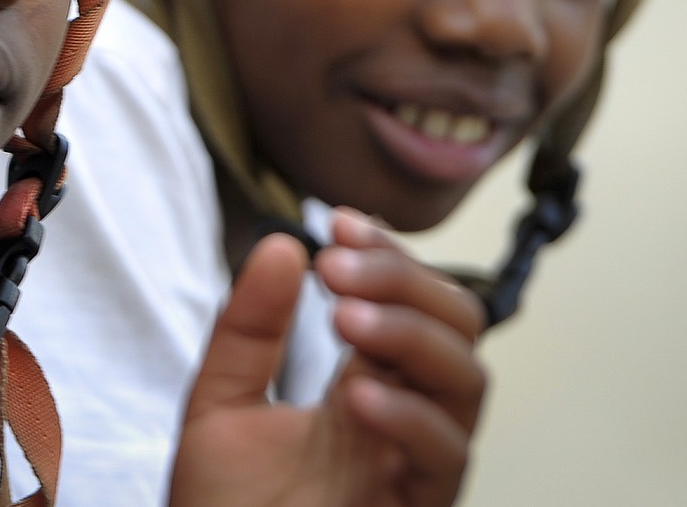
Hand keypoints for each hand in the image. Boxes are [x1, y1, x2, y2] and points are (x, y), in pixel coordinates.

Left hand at [168, 221, 485, 506]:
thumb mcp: (218, 405)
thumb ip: (247, 329)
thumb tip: (282, 244)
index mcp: (362, 388)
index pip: (409, 301)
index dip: (387, 253)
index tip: (337, 219)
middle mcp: (399, 422)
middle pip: (456, 328)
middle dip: (406, 279)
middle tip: (339, 265)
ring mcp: (411, 468)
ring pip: (469, 383)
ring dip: (412, 334)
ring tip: (345, 317)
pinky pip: (445, 459)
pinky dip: (410, 416)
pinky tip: (359, 394)